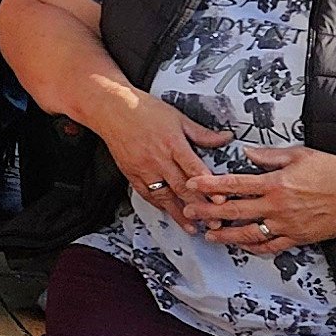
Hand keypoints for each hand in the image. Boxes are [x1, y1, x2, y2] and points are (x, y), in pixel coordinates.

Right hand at [87, 89, 233, 226]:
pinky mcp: (131, 173)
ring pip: (164, 196)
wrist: (110, 108)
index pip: (193, 169)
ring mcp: (143, 168)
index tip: (220, 200)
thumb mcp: (177, 117)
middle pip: (181, 188)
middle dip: (198, 207)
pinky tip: (168, 212)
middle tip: (213, 222)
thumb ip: (201, 133)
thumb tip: (224, 138)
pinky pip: (146, 194)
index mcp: (172, 143)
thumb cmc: (143, 109)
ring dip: (178, 213)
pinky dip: (158, 205)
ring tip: (191, 227)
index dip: (208, 187)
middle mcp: (158, 158)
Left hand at [188, 145, 335, 254]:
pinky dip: (254, 248)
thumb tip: (247, 154)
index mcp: (275, 183)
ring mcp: (287, 225)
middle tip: (189, 212)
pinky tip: (243, 246)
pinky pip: (271, 247)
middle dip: (208, 212)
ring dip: (226, 236)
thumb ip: (270, 156)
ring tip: (210, 235)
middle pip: (234, 211)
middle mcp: (277, 206)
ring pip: (248, 234)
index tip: (192, 184)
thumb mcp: (301, 155)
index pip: (234, 183)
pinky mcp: (299, 238)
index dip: (210, 185)